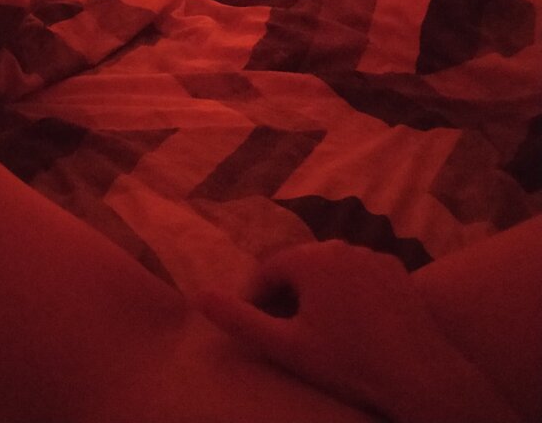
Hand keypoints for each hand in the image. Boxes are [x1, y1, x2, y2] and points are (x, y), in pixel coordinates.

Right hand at [196, 240, 520, 422]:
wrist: (419, 373)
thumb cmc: (347, 361)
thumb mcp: (285, 346)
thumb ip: (239, 319)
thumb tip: (198, 296)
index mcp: (310, 258)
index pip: (267, 270)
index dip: (254, 299)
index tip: (255, 328)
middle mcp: (340, 245)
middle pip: (299, 267)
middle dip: (286, 295)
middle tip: (283, 333)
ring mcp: (372, 255)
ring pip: (330, 270)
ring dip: (317, 293)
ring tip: (317, 330)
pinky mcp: (396, 269)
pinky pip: (359, 275)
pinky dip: (348, 292)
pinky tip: (352, 325)